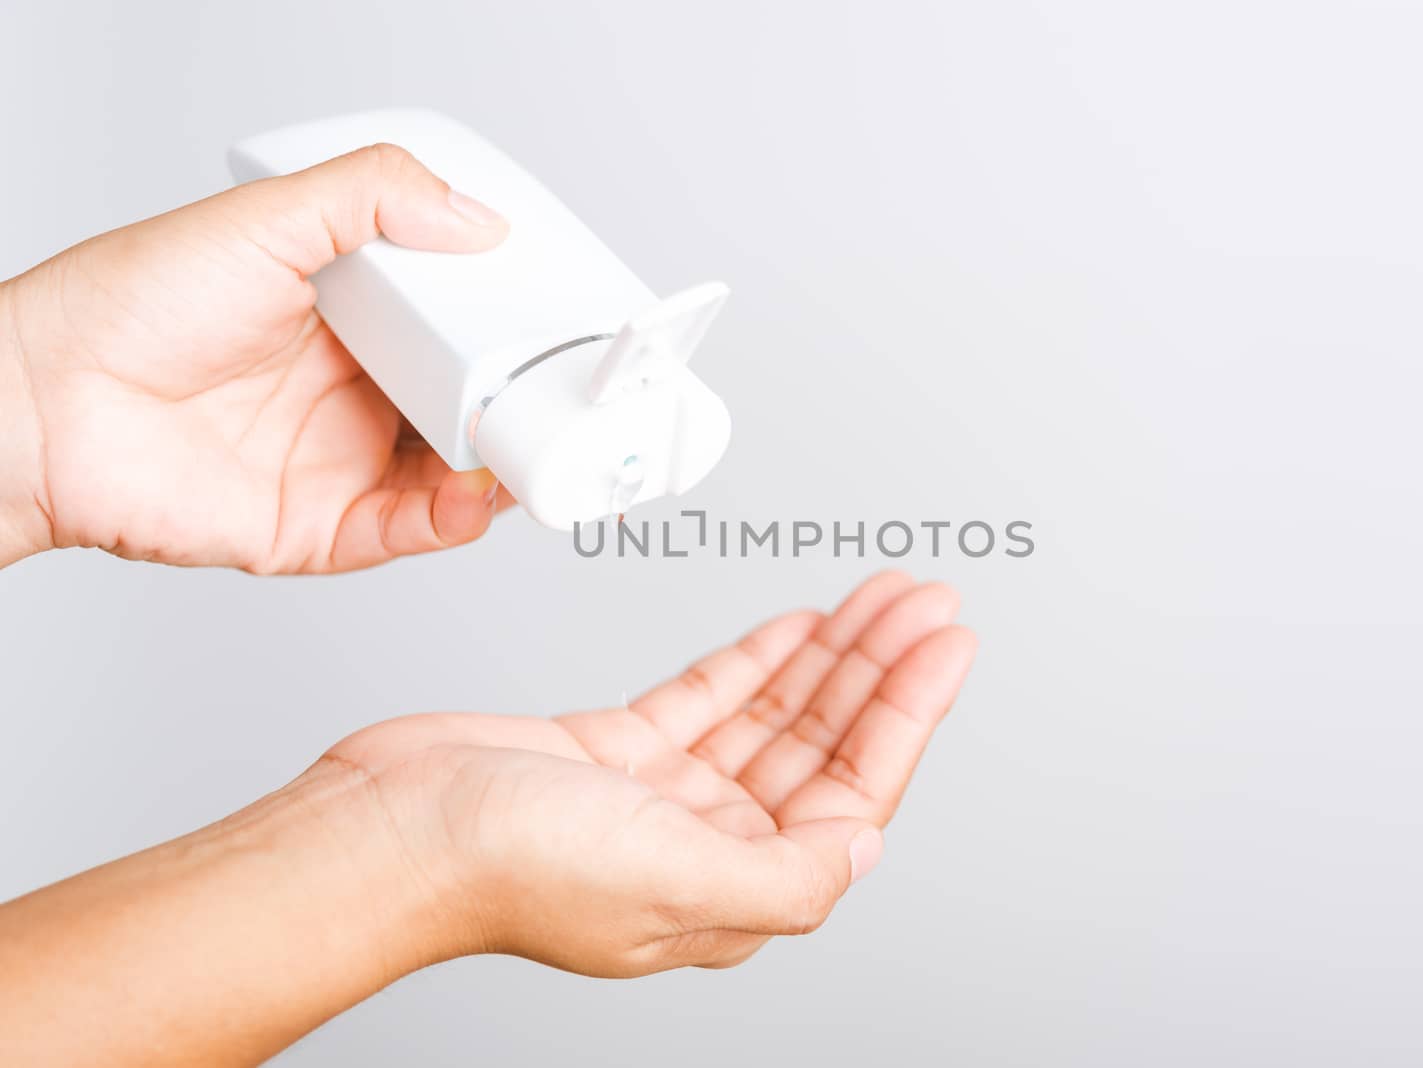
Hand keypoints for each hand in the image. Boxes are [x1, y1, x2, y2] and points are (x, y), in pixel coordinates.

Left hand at [0, 143, 513, 570]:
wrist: (42, 403)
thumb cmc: (128, 305)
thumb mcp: (265, 219)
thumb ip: (373, 197)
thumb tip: (475, 217)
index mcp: (350, 319)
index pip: (457, 331)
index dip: (509, 335)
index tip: (558, 332)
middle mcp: (350, 393)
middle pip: (466, 409)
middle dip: (518, 410)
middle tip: (561, 399)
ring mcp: (337, 462)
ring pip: (450, 478)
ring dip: (497, 471)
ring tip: (529, 452)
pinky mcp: (317, 527)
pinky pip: (404, 531)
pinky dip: (449, 522)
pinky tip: (469, 497)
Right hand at [328, 571, 975, 975]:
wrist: (384, 830)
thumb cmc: (502, 867)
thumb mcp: (670, 880)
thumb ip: (784, 878)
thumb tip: (866, 850)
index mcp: (731, 889)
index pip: (851, 796)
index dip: (907, 717)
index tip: (946, 646)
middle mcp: (705, 845)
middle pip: (821, 746)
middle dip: (878, 671)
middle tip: (926, 602)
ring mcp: (661, 795)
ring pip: (771, 714)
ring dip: (827, 654)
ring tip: (879, 597)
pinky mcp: (615, 749)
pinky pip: (708, 695)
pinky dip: (755, 657)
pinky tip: (797, 623)